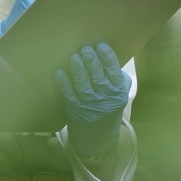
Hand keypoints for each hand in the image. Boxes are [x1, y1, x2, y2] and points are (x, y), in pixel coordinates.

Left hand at [55, 42, 130, 156]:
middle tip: (85, 48)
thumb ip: (119, 78)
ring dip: (78, 68)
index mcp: (118, 90)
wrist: (99, 136)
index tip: (100, 44)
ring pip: (83, 83)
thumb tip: (108, 53)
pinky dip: (63, 82)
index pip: (113, 70)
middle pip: (97, 75)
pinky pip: (68, 93)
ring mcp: (89, 103)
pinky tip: (59, 72)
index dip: (106, 55)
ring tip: (74, 56)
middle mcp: (104, 97)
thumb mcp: (120, 94)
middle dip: (91, 59)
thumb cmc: (109, 107)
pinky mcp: (75, 107)